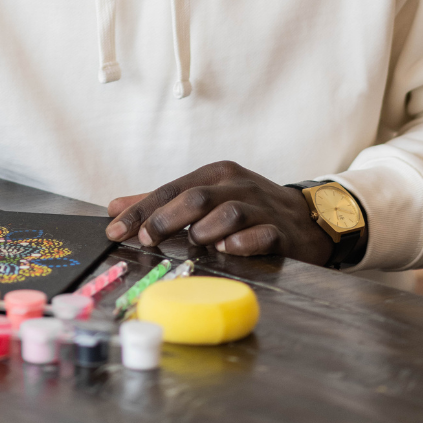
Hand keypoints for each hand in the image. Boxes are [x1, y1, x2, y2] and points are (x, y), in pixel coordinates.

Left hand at [104, 160, 333, 264]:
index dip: (141, 209)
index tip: (115, 228)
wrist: (306, 216)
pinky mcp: (281, 231)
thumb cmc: (248, 206)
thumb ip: (162, 202)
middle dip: (166, 218)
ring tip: (195, 242)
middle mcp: (236, 185)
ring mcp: (259, 207)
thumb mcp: (206, 195)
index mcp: (215, 173)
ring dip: (205, 229)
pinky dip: (240, 243)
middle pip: (196, 196)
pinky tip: (227, 249)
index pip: (171, 188)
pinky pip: (260, 235)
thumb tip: (116, 207)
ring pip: (227, 212)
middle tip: (147, 239)